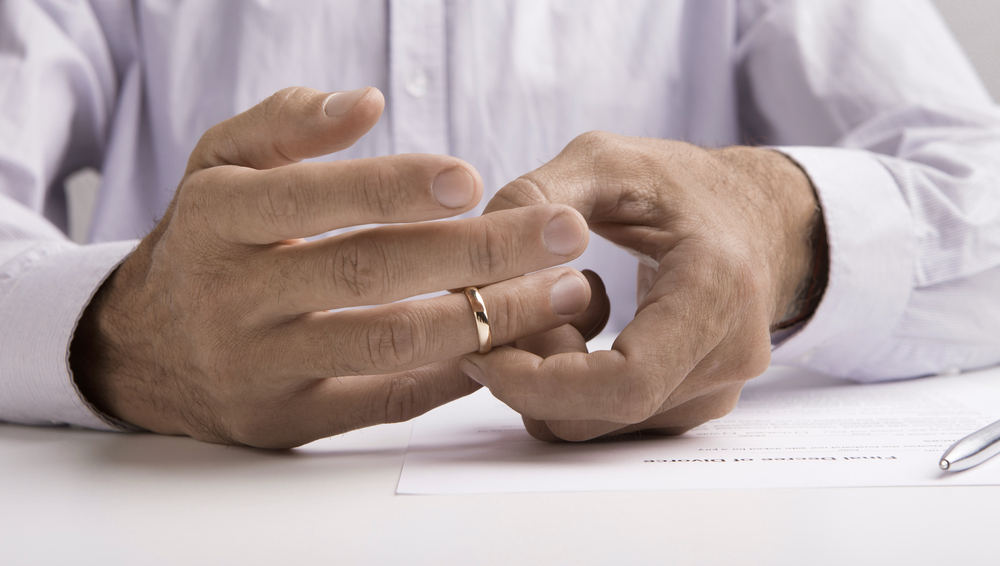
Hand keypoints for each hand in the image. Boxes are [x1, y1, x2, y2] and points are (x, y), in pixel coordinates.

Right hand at [69, 87, 592, 447]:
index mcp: (218, 218)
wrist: (144, 349)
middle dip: (478, 252)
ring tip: (565, 293)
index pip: (312, 198)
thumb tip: (366, 101)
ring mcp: (262, 366)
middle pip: (368, 273)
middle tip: (565, 233)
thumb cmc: (206, 242)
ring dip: (490, 318)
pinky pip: (385, 402)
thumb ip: (284, 124)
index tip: (474, 179)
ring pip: (389, 343)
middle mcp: (235, 296)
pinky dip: (454, 375)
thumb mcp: (217, 166)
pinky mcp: (289, 419)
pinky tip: (514, 344)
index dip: (394, 188)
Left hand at [461, 132, 823, 440]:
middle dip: (530, 374)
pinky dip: (569, 390)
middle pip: (597, 413)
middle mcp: (727, 358)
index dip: (539, 383)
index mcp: (717, 293)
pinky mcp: (693, 407)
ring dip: (546, 382)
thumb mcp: (609, 161)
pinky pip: (609, 422)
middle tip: (506, 316)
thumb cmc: (683, 185)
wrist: (756, 219)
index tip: (481, 350)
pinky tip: (575, 332)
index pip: (625, 382)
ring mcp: (714, 392)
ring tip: (549, 311)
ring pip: (595, 427)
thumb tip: (481, 244)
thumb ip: (541, 194)